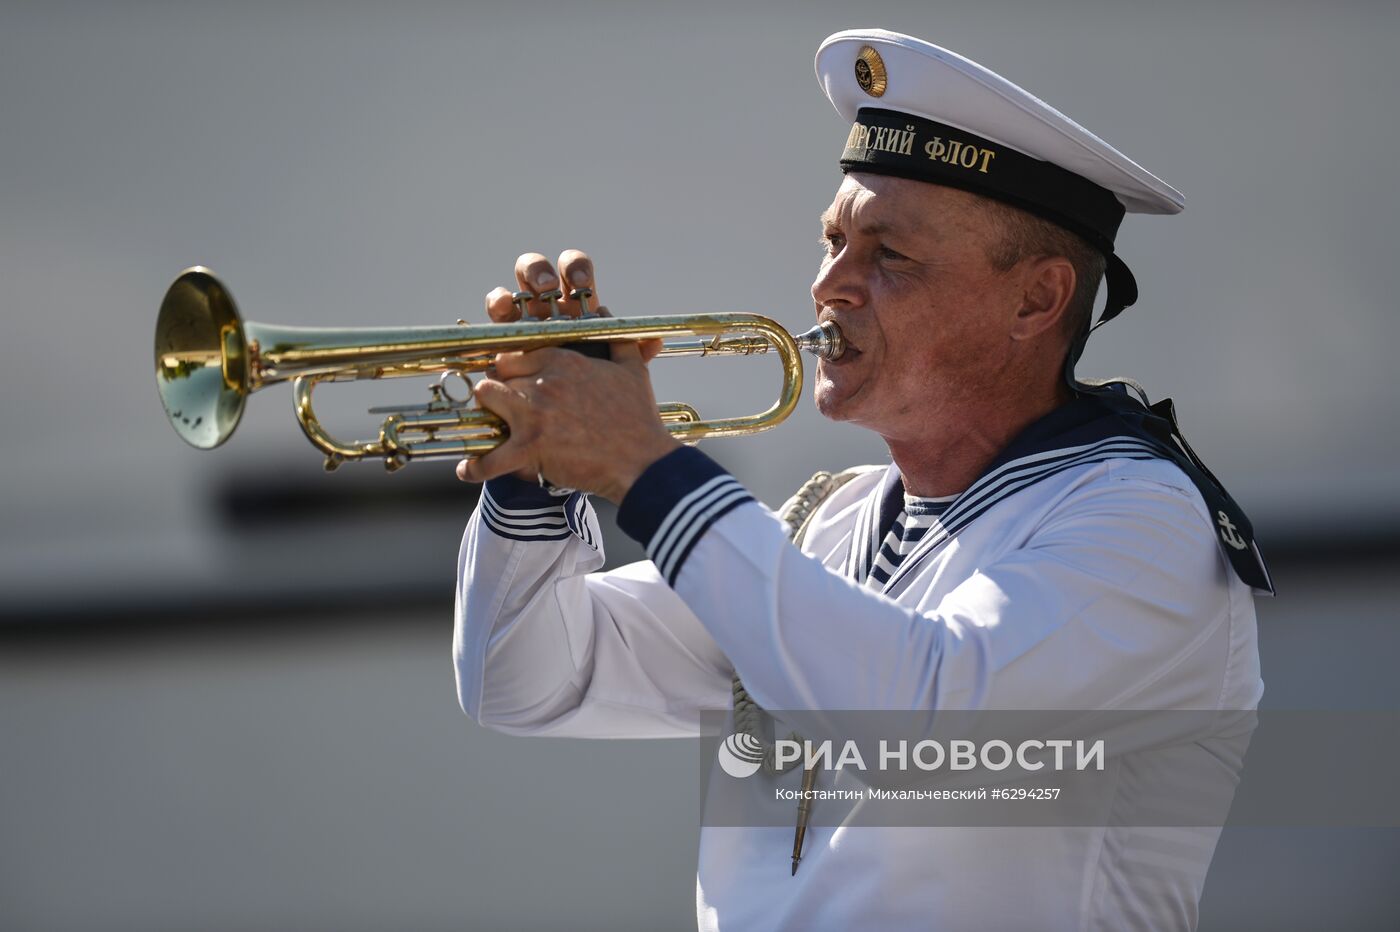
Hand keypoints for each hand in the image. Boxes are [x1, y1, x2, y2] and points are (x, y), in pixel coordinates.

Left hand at [456, 250, 676, 502]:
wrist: (642, 461)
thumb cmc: (639, 418)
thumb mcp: (632, 370)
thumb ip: (617, 337)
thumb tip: (606, 314)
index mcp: (563, 360)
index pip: (516, 352)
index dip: (511, 366)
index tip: (511, 377)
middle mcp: (544, 382)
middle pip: (497, 372)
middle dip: (497, 386)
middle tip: (501, 402)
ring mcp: (534, 414)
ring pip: (485, 398)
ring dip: (486, 411)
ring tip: (488, 423)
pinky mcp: (530, 448)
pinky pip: (489, 458)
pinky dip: (476, 466)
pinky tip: (468, 469)